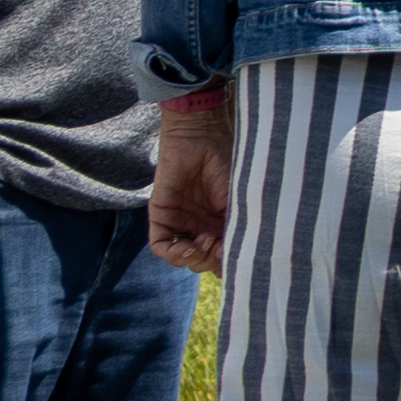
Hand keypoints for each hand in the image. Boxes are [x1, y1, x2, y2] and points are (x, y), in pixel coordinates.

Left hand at [147, 105, 229, 271]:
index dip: (227, 262)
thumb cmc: (226, 162)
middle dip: (211, 260)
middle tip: (219, 244)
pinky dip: (173, 254)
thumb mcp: (237, 198)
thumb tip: (239, 255)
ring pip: (183, 259)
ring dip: (195, 257)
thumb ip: (236, 225)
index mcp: (221, 223)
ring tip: (205, 241)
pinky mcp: (161, 218)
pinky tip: (186, 246)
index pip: (221, 255)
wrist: (200, 137)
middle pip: (202, 261)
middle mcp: (201, 227)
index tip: (236, 255)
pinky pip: (162, 247)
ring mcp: (181, 224)